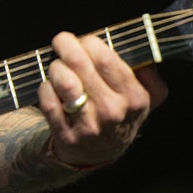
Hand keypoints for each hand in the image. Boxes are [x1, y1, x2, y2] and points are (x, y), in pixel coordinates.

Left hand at [37, 31, 167, 167]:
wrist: (100, 152)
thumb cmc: (119, 113)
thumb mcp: (146, 96)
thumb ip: (147, 70)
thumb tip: (135, 44)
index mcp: (135, 97)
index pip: (105, 58)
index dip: (88, 41)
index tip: (83, 40)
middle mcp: (113, 112)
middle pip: (79, 63)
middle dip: (65, 46)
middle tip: (61, 43)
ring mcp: (89, 125)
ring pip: (63, 80)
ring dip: (55, 67)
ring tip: (58, 68)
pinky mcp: (66, 135)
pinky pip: (47, 100)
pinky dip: (46, 87)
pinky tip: (52, 88)